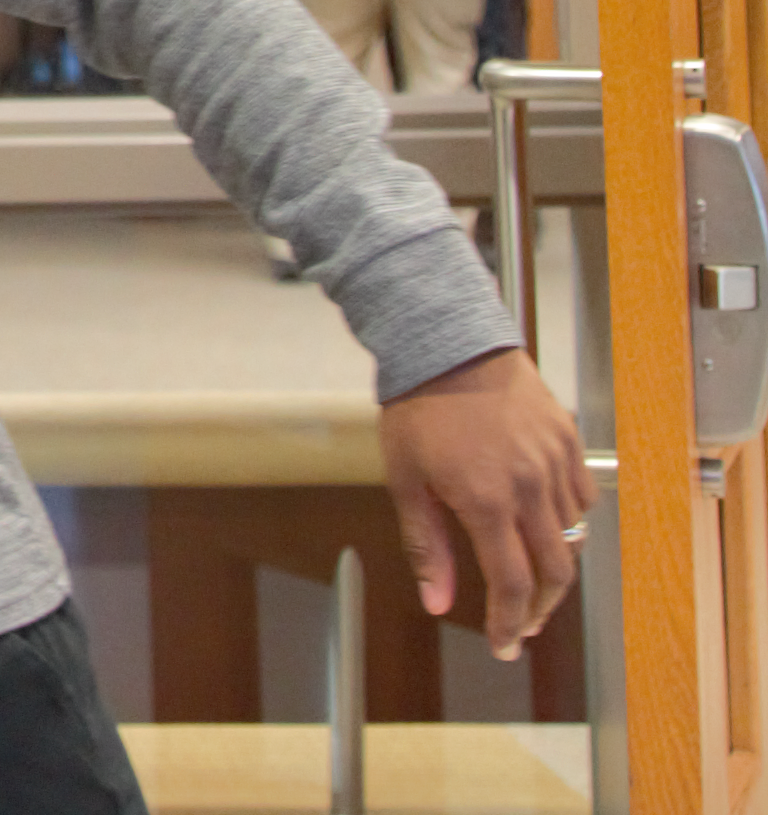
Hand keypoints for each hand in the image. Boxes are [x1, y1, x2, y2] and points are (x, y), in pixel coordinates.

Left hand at [379, 345, 590, 658]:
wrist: (447, 342)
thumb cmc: (418, 408)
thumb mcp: (405, 479)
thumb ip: (427, 546)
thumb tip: (437, 603)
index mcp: (485, 499)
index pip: (512, 584)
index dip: (511, 624)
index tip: (505, 646)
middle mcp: (530, 486)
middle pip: (555, 572)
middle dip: (540, 608)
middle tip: (522, 623)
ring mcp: (555, 462)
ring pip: (572, 537)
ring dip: (553, 565)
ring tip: (527, 574)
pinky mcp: (570, 441)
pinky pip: (581, 499)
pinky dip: (568, 521)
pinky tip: (542, 523)